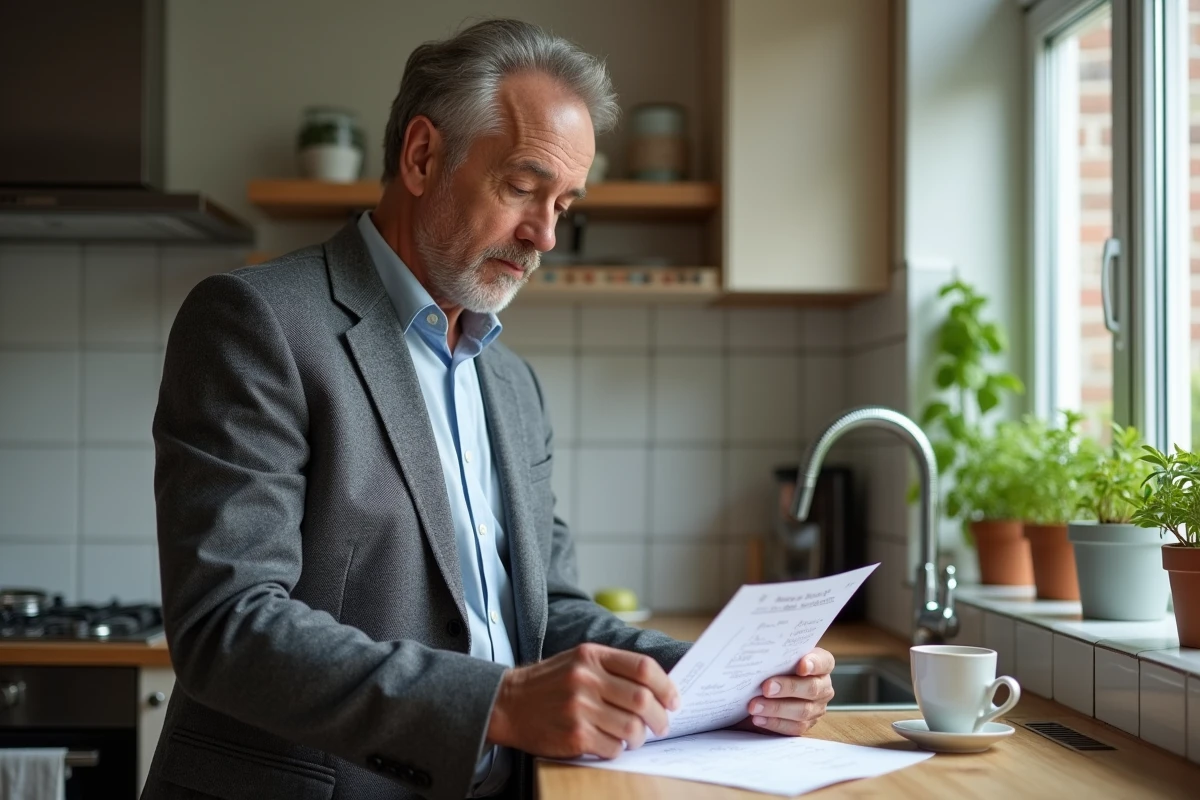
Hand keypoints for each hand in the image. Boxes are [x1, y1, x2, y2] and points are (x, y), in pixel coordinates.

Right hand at [486, 643, 680, 759]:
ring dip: (640, 738)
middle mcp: (586, 679)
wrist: (507, 703)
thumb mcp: (579, 660)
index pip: (644, 668)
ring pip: (631, 728)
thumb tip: (658, 688)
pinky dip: (617, 749)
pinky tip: (610, 744)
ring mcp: (579, 708)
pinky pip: (612, 748)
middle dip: (660, 717)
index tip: (674, 701)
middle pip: (642, 700)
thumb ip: (613, 668)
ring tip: (635, 738)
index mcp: (591, 655)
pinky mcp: (573, 735)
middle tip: (662, 725)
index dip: (667, 686)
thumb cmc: (550, 683)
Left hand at [732, 647, 834, 735]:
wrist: (770, 686)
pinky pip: (794, 727)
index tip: (801, 666)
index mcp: (821, 664)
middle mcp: (823, 686)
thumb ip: (777, 655)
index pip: (823, 662)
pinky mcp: (806, 724)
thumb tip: (759, 654)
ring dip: (776, 709)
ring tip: (754, 706)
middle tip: (766, 687)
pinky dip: (775, 723)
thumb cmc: (776, 666)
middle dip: (788, 688)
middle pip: (811, 689)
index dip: (814, 664)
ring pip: (802, 711)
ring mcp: (817, 707)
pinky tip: (758, 718)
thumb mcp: (779, 657)